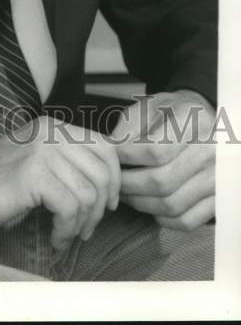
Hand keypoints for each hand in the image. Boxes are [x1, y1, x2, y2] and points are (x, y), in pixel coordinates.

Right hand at [0, 116, 120, 249]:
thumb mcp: (35, 162)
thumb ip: (65, 164)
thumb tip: (106, 188)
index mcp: (53, 127)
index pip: (105, 147)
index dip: (113, 180)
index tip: (107, 205)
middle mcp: (50, 133)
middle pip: (102, 171)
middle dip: (100, 208)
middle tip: (84, 229)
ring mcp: (40, 150)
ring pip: (88, 193)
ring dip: (81, 224)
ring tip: (65, 235)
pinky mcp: (31, 174)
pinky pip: (70, 207)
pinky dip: (67, 229)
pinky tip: (54, 237)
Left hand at [110, 90, 214, 230]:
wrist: (202, 121)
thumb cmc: (172, 113)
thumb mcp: (148, 107)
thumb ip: (128, 128)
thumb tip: (111, 153)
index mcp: (193, 122)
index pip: (156, 150)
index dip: (128, 158)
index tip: (114, 157)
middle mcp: (211, 152)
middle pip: (162, 181)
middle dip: (129, 185)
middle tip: (114, 181)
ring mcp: (217, 178)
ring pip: (172, 205)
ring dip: (141, 203)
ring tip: (126, 193)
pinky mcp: (217, 199)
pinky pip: (186, 221)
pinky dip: (161, 219)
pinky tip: (148, 204)